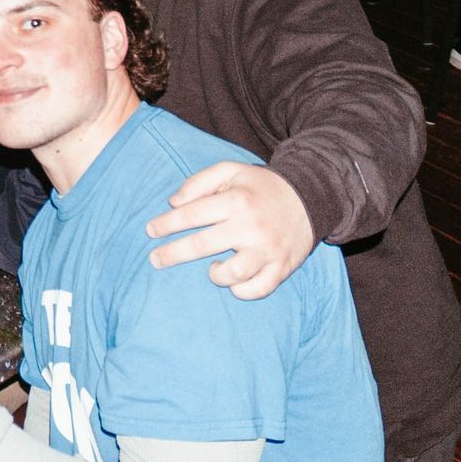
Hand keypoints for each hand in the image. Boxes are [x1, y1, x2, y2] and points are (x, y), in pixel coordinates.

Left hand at [145, 162, 314, 299]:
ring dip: (215, 275)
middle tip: (155, 259)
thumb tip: (173, 202)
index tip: (150, 231)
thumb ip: (199, 182)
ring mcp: (268, 249)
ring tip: (211, 269)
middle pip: (202, 245)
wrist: (311, 197)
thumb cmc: (261, 186)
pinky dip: (242, 290)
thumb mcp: (231, 170)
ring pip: (233, 273)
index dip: (167, 224)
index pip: (191, 214)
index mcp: (236, 200)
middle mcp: (250, 226)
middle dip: (172, 254)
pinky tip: (232, 282)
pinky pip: (259, 289)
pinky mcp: (282, 267)